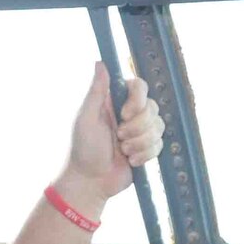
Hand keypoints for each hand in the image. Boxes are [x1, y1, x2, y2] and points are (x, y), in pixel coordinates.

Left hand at [54, 63, 164, 213]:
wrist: (91, 182)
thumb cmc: (83, 149)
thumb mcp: (86, 118)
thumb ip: (96, 91)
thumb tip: (100, 62)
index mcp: (115, 102)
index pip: (140, 86)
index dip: (138, 100)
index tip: (124, 114)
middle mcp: (130, 113)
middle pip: (152, 108)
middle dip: (136, 128)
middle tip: (119, 139)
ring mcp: (140, 131)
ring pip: (158, 128)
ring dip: (139, 144)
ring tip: (122, 152)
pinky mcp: (147, 148)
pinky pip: (160, 145)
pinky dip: (144, 155)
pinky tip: (130, 161)